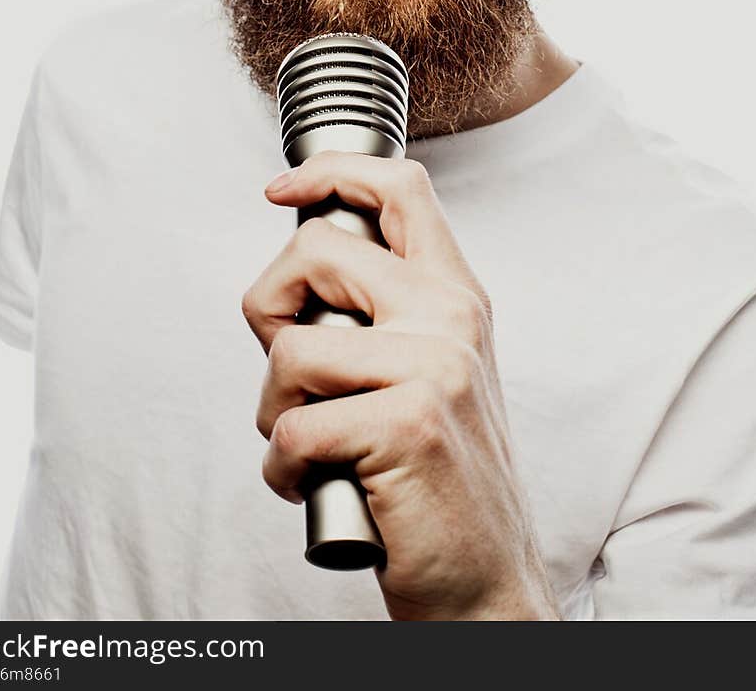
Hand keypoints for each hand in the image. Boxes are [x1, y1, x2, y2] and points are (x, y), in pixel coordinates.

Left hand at [242, 151, 561, 620]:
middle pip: (317, 250)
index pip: (400, 188)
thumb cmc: (439, 479)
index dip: (331, 173)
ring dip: (274, 410)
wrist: (487, 583)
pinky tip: (317, 485)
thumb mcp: (435, 373)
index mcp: (457, 296)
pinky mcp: (407, 424)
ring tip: (311, 446)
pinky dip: (283, 470)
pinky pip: (291, 427)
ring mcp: (434, 367)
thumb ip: (386, 315)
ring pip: (291, 350)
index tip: (282, 191)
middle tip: (285, 366)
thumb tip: (299, 280)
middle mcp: (451, 317)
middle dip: (269, 305)